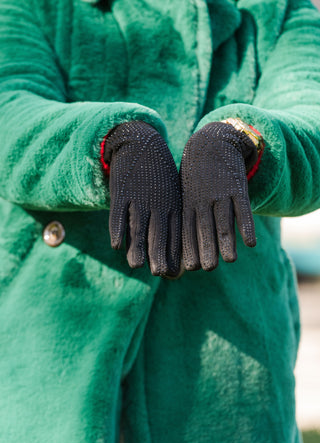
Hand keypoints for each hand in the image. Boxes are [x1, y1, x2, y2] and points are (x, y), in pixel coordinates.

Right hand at [104, 121, 181, 276]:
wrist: (142, 144)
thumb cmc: (159, 178)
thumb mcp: (172, 196)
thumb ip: (172, 221)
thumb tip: (174, 251)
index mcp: (173, 207)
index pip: (176, 237)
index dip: (174, 256)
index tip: (173, 274)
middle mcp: (158, 205)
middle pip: (159, 234)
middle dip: (160, 255)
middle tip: (160, 273)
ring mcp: (139, 199)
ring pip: (139, 226)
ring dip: (138, 246)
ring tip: (137, 265)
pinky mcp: (121, 192)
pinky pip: (118, 213)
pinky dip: (117, 229)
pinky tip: (116, 245)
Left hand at [180, 122, 256, 270]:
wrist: (211, 141)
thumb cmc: (194, 173)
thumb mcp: (182, 190)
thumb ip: (182, 213)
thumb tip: (174, 239)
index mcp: (188, 202)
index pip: (187, 229)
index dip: (189, 247)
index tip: (190, 267)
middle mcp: (203, 199)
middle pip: (205, 228)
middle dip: (206, 249)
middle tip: (207, 269)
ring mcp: (221, 194)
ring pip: (224, 220)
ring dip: (227, 241)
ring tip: (229, 260)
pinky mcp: (238, 187)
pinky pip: (243, 209)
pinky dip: (247, 225)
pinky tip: (250, 243)